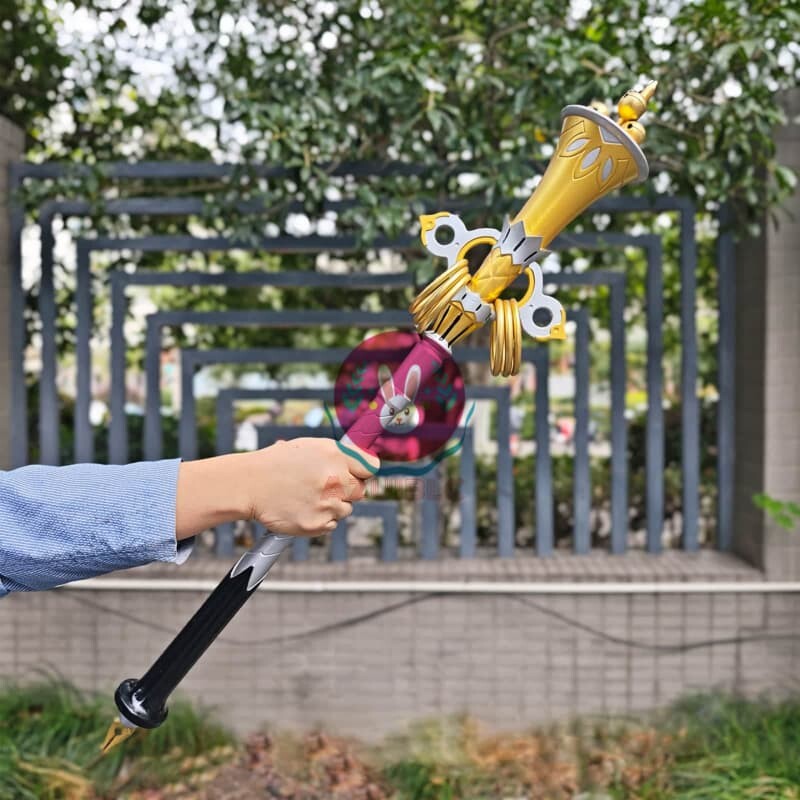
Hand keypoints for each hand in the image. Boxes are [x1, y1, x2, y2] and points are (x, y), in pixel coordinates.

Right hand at [175, 439, 378, 539]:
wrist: (250, 484)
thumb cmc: (278, 463)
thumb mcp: (309, 447)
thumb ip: (338, 455)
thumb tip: (364, 462)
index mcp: (334, 455)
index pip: (371, 467)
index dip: (363, 471)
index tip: (357, 474)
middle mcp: (335, 479)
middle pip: (360, 491)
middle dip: (347, 489)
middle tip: (325, 487)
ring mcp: (327, 504)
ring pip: (346, 509)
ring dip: (333, 505)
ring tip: (308, 496)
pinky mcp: (317, 524)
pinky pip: (332, 524)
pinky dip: (321, 519)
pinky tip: (303, 508)